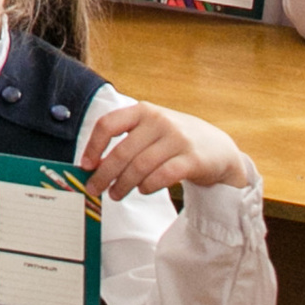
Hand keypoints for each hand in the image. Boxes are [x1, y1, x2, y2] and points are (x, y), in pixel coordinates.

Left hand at [81, 98, 250, 197]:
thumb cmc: (174, 140)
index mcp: (142, 110)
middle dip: (105, 174)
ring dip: (124, 184)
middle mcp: (158, 121)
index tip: (85, 165)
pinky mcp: (193, 159)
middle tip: (95, 189)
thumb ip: (127, 141)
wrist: (218, 148)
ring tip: (116, 194)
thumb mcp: (151, 129)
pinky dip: (148, 185)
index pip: (108, 124)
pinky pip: (163, 176)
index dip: (93, 146)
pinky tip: (142, 190)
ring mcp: (177, 139)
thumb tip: (95, 164)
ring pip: (140, 166)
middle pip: (122, 152)